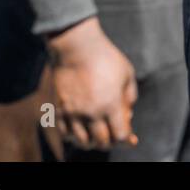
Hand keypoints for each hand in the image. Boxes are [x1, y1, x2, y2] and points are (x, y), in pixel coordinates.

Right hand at [47, 17, 138, 150]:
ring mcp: (73, 113)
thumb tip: (128, 115)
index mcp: (111, 104)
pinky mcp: (59, 110)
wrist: (77, 48)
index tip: (129, 137)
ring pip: (82, 142)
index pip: (120, 136)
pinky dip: (75, 137)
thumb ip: (130, 97)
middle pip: (102, 142)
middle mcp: (91, 112)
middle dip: (110, 142)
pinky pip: (66, 134)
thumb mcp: (127, 74)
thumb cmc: (106, 58)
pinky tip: (81, 130)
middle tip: (113, 135)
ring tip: (96, 135)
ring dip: (92, 142)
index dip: (126, 139)